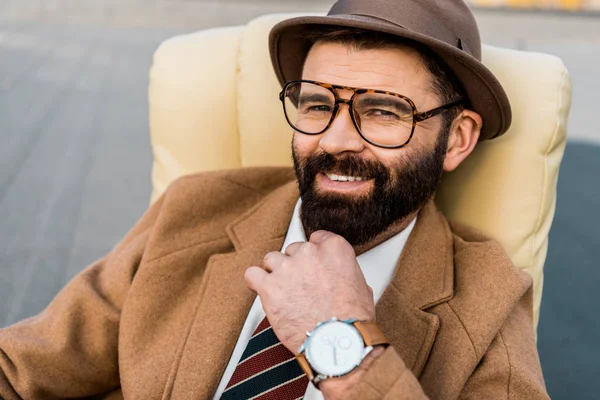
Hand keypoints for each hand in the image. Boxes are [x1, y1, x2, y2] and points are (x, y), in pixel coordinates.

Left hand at [244, 230, 375, 353]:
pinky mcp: (269, 286)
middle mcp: (309, 253)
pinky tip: (262, 290)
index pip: (316, 239)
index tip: (312, 266)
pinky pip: (252, 274)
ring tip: (282, 290)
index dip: (313, 255)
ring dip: (275, 272)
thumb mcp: (362, 288)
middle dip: (296, 267)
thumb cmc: (351, 320)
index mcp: (334, 249)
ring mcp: (287, 268)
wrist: (336, 342)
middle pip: (294, 250)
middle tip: (301, 286)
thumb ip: (346, 273)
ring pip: (272, 259)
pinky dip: (255, 281)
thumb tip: (342, 278)